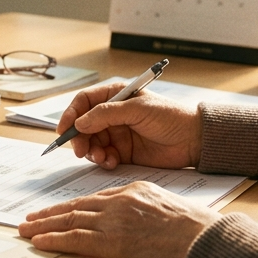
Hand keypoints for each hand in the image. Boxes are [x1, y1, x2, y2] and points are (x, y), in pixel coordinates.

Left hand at [17, 182, 216, 257]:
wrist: (201, 238)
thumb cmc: (193, 227)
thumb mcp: (165, 206)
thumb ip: (143, 208)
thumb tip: (133, 219)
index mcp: (131, 190)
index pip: (93, 198)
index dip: (71, 205)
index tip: (57, 211)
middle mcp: (118, 202)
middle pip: (75, 206)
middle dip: (49, 213)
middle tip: (30, 218)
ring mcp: (113, 221)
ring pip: (69, 220)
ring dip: (43, 226)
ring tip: (25, 229)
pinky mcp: (111, 241)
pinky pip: (74, 239)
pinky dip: (53, 239)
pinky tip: (38, 241)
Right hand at [58, 82, 201, 169]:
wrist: (194, 140)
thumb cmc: (171, 116)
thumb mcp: (138, 109)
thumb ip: (107, 114)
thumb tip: (80, 121)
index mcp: (115, 96)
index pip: (84, 102)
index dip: (70, 114)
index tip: (64, 130)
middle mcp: (113, 114)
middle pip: (83, 125)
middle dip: (80, 138)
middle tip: (81, 151)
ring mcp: (118, 134)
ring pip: (92, 143)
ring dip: (92, 151)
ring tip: (102, 157)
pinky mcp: (124, 152)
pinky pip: (104, 157)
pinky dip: (104, 161)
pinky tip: (113, 161)